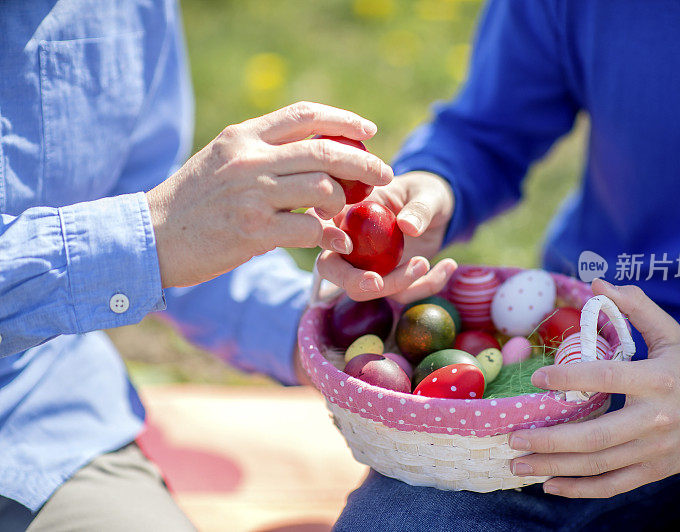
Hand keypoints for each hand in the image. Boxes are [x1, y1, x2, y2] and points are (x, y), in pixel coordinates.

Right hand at [146, 102, 392, 287]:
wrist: (153, 236)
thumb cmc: (191, 201)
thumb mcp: (221, 160)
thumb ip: (261, 152)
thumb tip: (309, 152)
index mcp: (243, 137)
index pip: (304, 115)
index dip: (343, 120)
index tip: (368, 131)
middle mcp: (250, 159)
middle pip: (325, 151)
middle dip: (364, 163)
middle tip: (383, 174)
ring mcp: (253, 195)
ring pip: (323, 188)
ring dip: (341, 203)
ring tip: (339, 214)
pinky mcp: (254, 231)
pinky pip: (310, 230)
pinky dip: (328, 237)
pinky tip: (335, 242)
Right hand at [316, 171, 456, 302]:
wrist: (440, 210)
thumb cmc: (426, 192)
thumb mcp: (428, 193)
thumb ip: (419, 207)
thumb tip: (407, 227)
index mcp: (347, 212)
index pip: (320, 226)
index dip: (325, 239)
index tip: (347, 246)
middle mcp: (349, 241)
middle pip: (331, 269)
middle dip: (351, 280)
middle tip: (378, 283)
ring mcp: (366, 264)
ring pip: (364, 289)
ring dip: (397, 285)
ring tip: (427, 263)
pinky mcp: (388, 279)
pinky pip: (399, 294)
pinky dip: (425, 287)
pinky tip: (448, 266)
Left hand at [508, 278, 679, 497]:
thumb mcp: (671, 332)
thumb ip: (636, 307)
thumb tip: (598, 283)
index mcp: (656, 380)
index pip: (607, 379)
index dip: (570, 378)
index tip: (536, 378)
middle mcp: (654, 419)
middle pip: (596, 436)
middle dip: (550, 439)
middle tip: (512, 436)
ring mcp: (653, 450)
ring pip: (598, 465)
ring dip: (554, 467)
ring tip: (517, 464)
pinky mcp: (654, 471)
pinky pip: (613, 485)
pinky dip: (580, 489)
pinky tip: (550, 484)